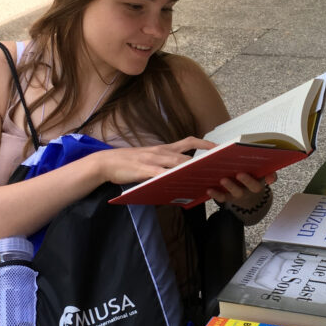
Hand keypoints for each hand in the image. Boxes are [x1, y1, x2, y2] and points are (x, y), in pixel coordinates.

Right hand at [92, 136, 215, 184]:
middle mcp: (161, 151)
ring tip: (206, 175)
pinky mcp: (144, 170)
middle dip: (204, 159)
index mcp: (163, 148)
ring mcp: (153, 160)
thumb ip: (164, 164)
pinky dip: (172, 177)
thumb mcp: (149, 159)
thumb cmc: (128, 163)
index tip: (219, 148)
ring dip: (192, 168)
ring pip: (177, 162)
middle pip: (187, 153)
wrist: (105, 163)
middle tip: (219, 166)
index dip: (205, 144)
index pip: (189, 142)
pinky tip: (181, 183)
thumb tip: (181, 171)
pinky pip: (161, 173)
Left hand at [207, 172, 276, 203]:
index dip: (269, 178)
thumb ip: (268, 173)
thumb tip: (271, 178)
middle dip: (246, 180)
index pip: (267, 179)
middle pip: (252, 186)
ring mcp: (239, 195)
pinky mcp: (228, 198)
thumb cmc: (253, 180)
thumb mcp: (262, 176)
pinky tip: (209, 189)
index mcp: (259, 183)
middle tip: (240, 174)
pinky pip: (222, 198)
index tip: (267, 176)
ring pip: (235, 193)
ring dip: (230, 186)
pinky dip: (215, 194)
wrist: (248, 198)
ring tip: (223, 180)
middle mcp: (250, 190)